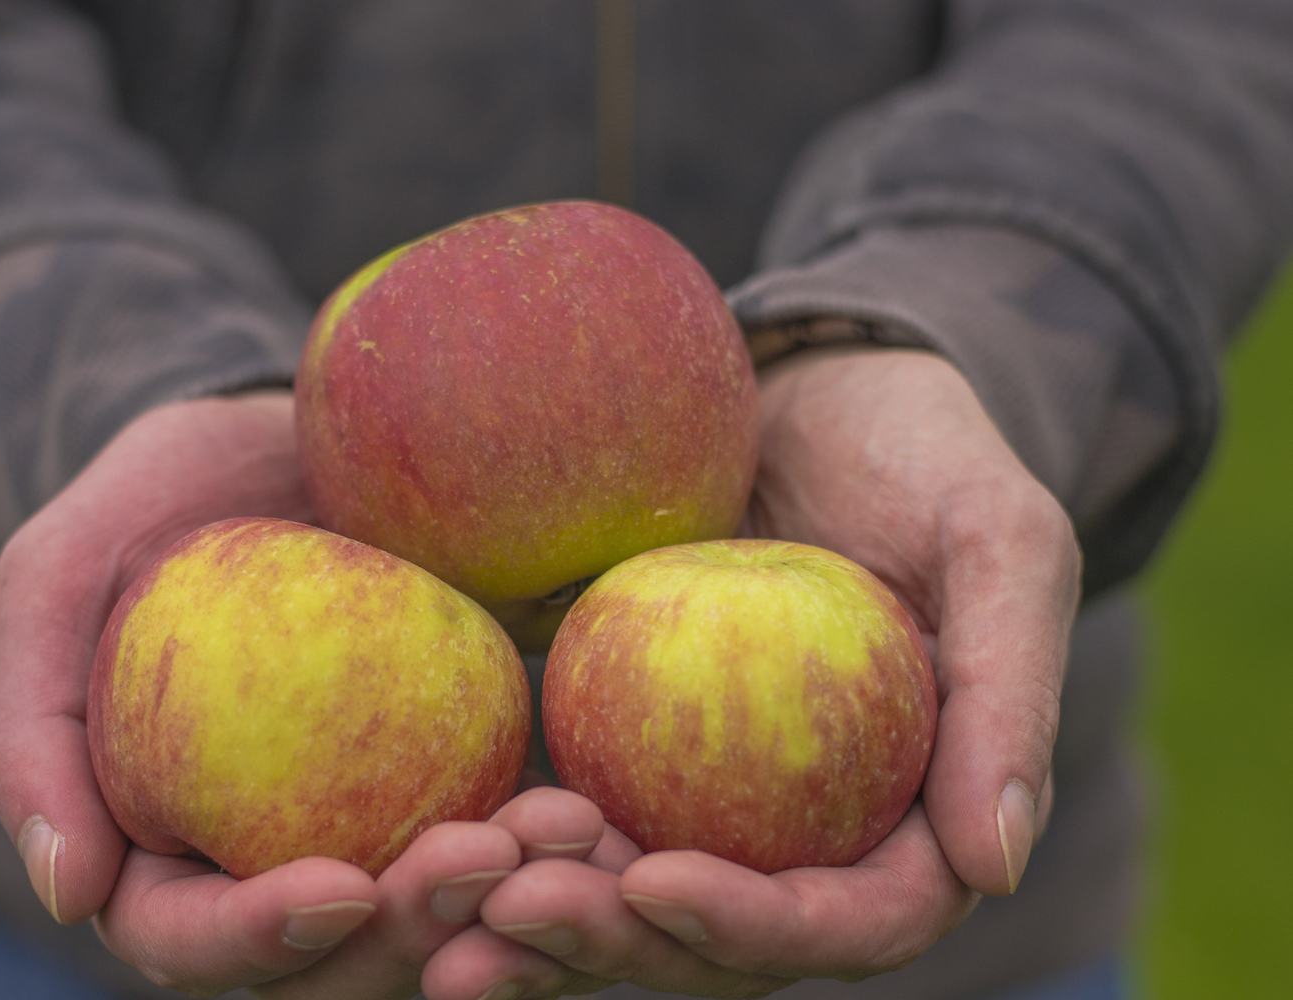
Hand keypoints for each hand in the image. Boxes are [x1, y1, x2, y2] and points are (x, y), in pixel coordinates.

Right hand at [0, 393, 602, 995]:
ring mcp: (375, 825)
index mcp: (160, 848)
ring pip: (437, 920)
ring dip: (504, 904)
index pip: (192, 940)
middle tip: (486, 857)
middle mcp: (272, 858)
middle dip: (412, 933)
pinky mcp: (462, 777)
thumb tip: (70, 896)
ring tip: (567, 831)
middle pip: (338, 958)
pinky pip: (509, 842)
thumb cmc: (160, 503)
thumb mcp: (61, 578)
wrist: (288, 440)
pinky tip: (596, 809)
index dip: (259, 939)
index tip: (340, 886)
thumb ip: (34, 728)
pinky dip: (550, 847)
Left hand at [421, 346, 1080, 996]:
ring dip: (539, 925)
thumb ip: (1007, 692)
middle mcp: (808, 832)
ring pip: (628, 901)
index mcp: (914, 816)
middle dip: (616, 945)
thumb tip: (994, 864)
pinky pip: (569, 818)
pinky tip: (429, 835)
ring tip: (441, 904)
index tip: (654, 879)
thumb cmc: (921, 451)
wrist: (815, 389)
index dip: (755, 928)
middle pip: (718, 943)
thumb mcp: (998, 539)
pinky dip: (507, 842)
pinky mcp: (630, 747)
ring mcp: (713, 798)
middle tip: (508, 913)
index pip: (852, 921)